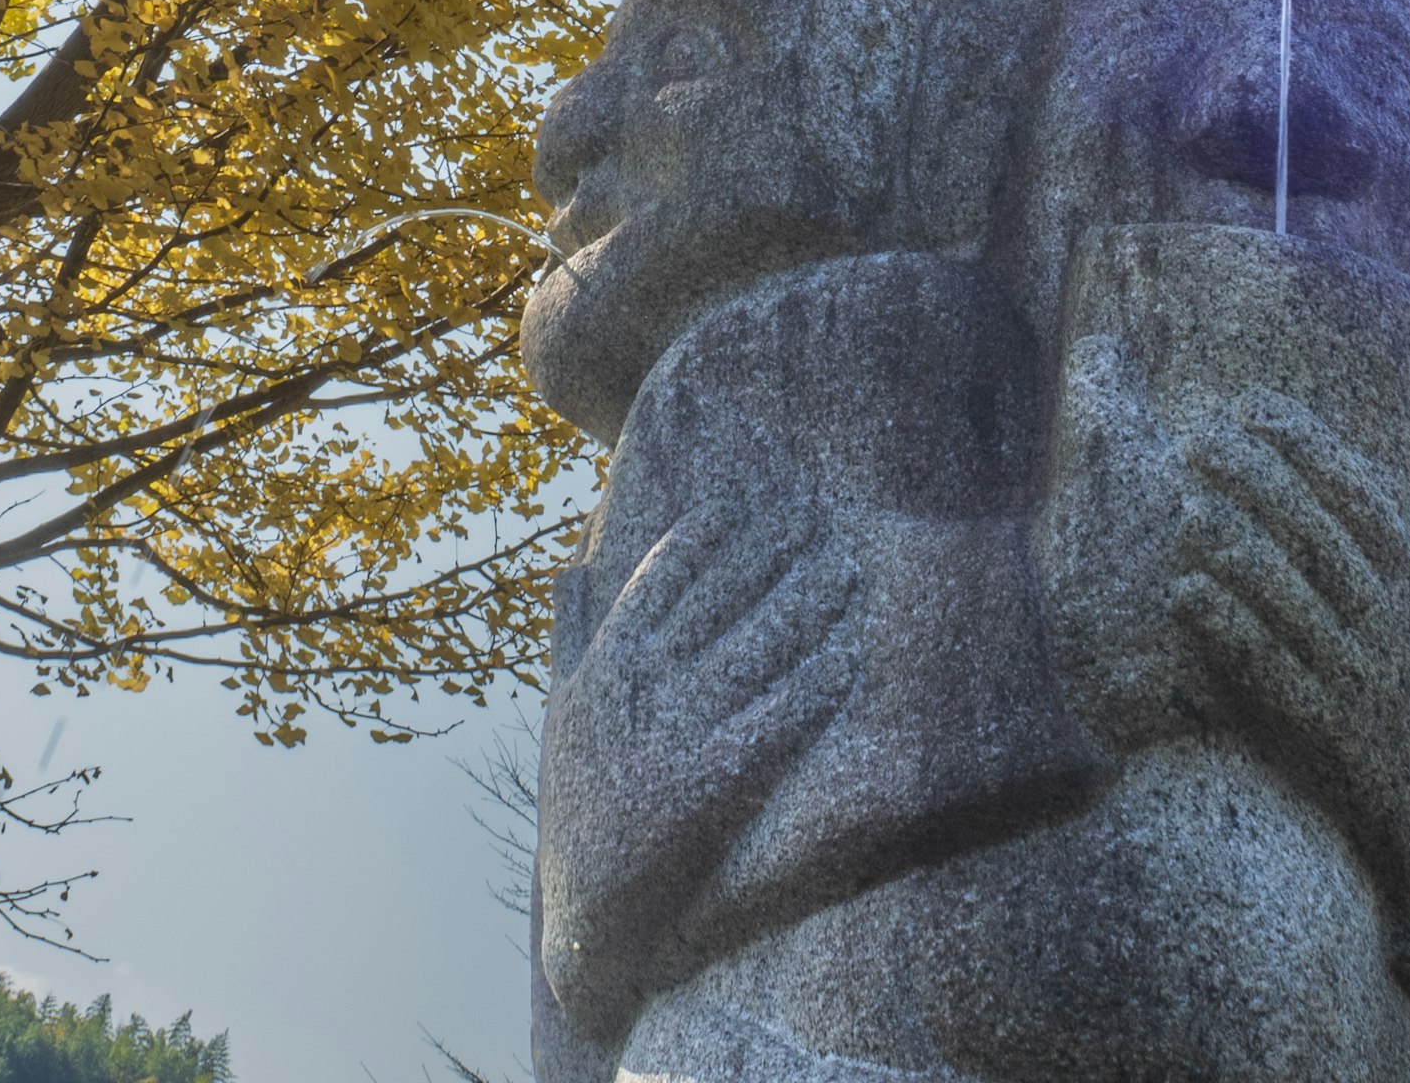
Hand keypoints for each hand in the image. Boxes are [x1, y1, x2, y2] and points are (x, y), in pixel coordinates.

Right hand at [537, 482, 858, 1035]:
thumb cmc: (578, 800)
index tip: (740, 502)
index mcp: (606, 665)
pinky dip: (813, 684)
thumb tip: (568, 566)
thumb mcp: (562, 709)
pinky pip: (776, 718)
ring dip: (804, 604)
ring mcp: (678, 731)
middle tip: (815, 517)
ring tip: (843, 569)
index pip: (659, 579)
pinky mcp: (714, 781)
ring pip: (754, 648)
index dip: (703, 537)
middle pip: (720, 601)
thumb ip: (569, 634)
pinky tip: (846, 657)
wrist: (592, 907)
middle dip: (769, 555)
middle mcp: (642, 687)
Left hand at [1166, 391, 1409, 894]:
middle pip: (1318, 533)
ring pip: (1292, 596)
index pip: (1359, 495)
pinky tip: (1183, 591)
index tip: (1251, 405)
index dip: (1305, 443)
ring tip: (1184, 505)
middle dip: (1255, 477)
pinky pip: (1270, 668)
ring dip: (1234, 544)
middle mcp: (1395, 623)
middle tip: (1197, 440)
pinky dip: (1226, 626)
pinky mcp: (1327, 728)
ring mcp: (1362, 675)